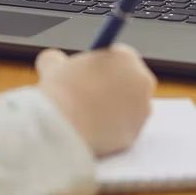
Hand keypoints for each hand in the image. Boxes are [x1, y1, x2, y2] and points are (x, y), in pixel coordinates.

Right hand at [35, 44, 155, 155]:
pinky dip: (108, 131)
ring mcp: (141, 112)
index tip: (90, 73)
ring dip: (111, 110)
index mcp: (127, 58)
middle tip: (88, 94)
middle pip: (129, 82)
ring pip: (127, 109)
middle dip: (112, 87)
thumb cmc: (60, 91)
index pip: (121, 56)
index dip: (104, 65)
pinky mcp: (134, 137)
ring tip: (84, 114)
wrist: (64, 128)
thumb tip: (53, 60)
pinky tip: (88, 130)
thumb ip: (58, 59)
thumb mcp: (53, 66)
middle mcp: (142, 83)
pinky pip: (121, 131)